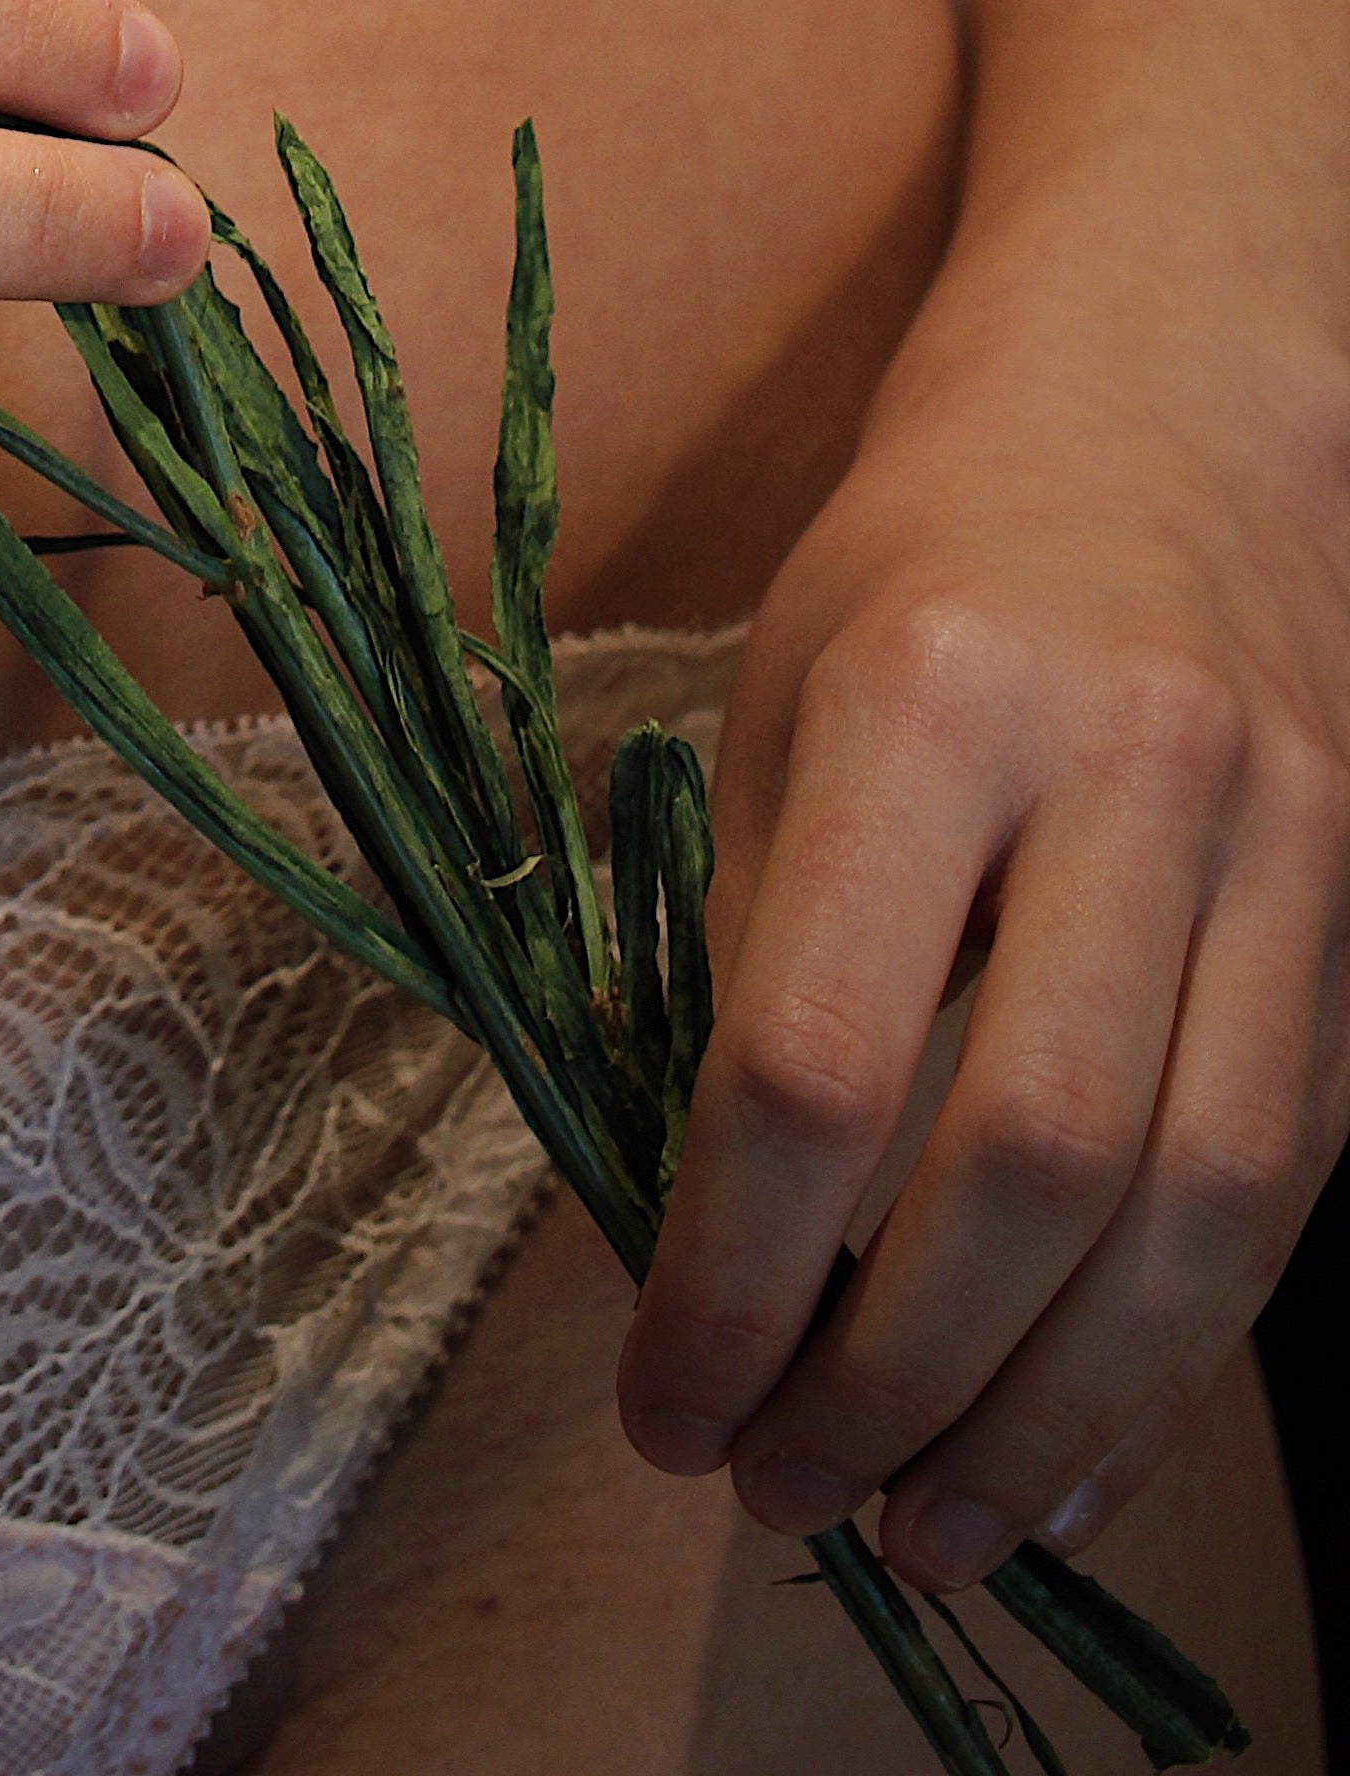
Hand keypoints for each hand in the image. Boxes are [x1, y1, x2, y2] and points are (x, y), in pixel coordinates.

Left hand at [615, 251, 1349, 1592]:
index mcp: (933, 696)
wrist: (1162, 415)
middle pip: (1030, 1160)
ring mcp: (1287, 857)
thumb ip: (751, 959)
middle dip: (895, 1377)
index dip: (730, 1265)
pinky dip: (1169, 1361)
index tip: (661, 1395)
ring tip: (919, 1533)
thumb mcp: (775, 704)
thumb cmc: (920, 570)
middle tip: (777, 1492)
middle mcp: (1137, 775)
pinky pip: (1283, 1197)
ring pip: (1193, 1212)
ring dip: (1050, 1417)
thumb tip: (702, 1253)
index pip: (821, 1051)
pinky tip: (1064, 1461)